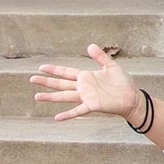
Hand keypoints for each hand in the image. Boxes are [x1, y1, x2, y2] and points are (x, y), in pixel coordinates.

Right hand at [30, 44, 144, 123]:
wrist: (132, 97)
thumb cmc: (122, 83)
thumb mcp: (111, 66)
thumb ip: (100, 57)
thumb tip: (89, 45)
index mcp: (86, 77)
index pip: (66, 72)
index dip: (54, 70)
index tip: (41, 67)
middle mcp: (83, 87)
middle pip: (61, 84)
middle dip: (46, 81)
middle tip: (32, 79)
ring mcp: (86, 97)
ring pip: (65, 96)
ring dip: (51, 97)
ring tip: (37, 96)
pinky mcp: (92, 105)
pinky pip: (78, 111)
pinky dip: (67, 114)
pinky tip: (56, 117)